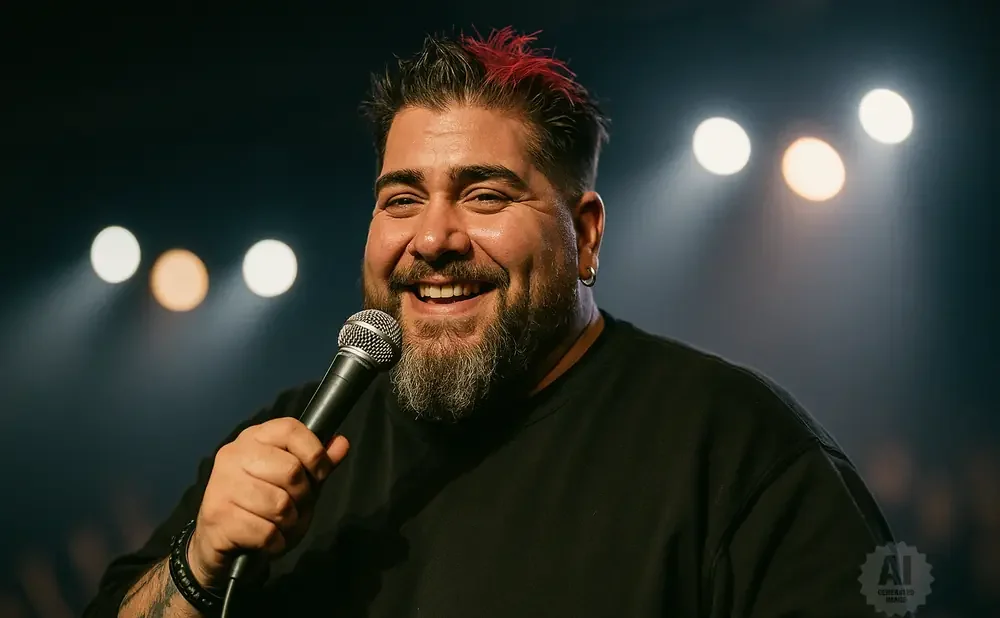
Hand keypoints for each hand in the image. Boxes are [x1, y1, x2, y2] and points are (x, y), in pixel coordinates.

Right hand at [187, 417, 348, 587]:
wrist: (217, 542)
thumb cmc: (261, 506)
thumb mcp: (295, 482)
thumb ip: (317, 463)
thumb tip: (342, 443)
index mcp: (254, 438)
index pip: (291, 429)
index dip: (315, 453)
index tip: (319, 474)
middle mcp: (233, 455)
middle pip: (291, 470)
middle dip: (303, 498)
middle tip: (295, 509)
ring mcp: (221, 485)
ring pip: (279, 505)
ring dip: (289, 524)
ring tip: (280, 526)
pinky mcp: (217, 516)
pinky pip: (266, 532)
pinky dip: (276, 543)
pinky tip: (268, 540)